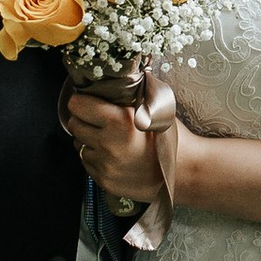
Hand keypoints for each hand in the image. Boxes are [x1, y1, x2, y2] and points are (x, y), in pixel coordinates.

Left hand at [61, 81, 163, 207]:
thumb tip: (113, 79)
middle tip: (98, 120)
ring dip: (89, 141)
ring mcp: (105, 165)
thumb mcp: (155, 108)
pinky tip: (114, 156)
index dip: (82, 101)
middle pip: (75, 125)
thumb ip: (131, 95)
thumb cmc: (172, 137)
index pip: (77, 105)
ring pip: (79, 146)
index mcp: (119, 120)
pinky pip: (88, 164)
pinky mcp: (105, 181)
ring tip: (109, 140)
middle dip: (84, 120)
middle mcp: (108, 143)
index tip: (87, 102)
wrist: (186, 172)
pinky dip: (97, 158)